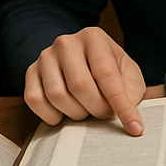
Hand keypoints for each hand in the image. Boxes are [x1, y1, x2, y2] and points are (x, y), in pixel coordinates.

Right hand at [24, 25, 147, 134]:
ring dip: (76, 113)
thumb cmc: (107, 67)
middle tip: (104, 113)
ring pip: (56, 95)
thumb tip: (131, 119)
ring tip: (86, 109)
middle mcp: (66, 43)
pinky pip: (35, 101)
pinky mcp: (30, 72)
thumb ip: (131, 91)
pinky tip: (65, 112)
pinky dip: (52, 115)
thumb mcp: (127, 73)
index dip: (122, 105)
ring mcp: (45, 56)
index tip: (135, 127)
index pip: (107, 74)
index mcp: (94, 37)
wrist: (79, 57)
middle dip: (97, 108)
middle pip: (80, 86)